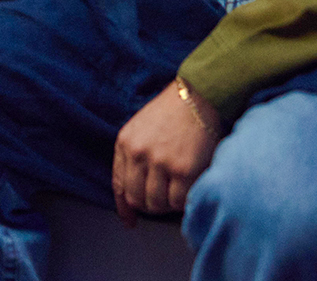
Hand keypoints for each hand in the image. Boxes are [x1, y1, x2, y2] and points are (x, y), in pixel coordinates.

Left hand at [111, 80, 222, 226]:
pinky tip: (188, 187)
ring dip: (167, 203)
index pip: (118, 185)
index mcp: (125, 143)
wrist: (197, 96)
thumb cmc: (171, 114)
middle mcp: (139, 153)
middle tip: (163, 199)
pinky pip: (178, 201)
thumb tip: (131, 198)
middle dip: (148, 205)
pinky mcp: (184, 170)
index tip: (130, 220)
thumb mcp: (140, 129)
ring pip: (157, 204)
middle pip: (136, 198)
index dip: (124, 207)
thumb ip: (133, 157)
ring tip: (177, 189)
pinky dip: (183, 201)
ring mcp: (161, 162)